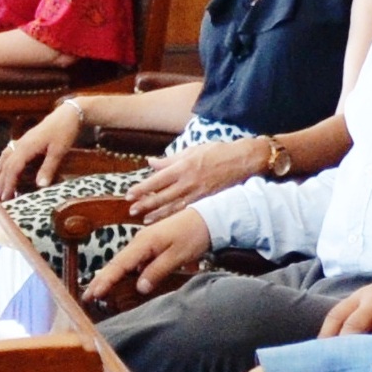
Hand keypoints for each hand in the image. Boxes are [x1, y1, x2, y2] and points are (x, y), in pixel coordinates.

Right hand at [0, 105, 84, 199]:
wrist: (68, 114)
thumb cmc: (64, 131)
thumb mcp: (59, 150)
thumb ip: (48, 168)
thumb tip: (40, 186)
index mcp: (27, 147)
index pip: (13, 168)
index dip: (8, 183)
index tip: (6, 197)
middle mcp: (21, 144)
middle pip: (6, 165)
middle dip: (1, 181)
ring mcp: (22, 141)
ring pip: (5, 157)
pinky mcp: (26, 140)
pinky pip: (9, 152)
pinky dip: (3, 161)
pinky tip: (2, 166)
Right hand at [86, 209, 211, 302]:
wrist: (208, 218)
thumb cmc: (193, 235)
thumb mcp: (177, 255)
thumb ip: (157, 271)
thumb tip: (140, 287)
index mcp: (143, 243)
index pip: (119, 265)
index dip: (105, 280)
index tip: (94, 293)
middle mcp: (139, 242)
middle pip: (116, 263)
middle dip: (101, 280)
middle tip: (88, 296)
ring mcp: (144, 243)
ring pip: (123, 262)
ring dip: (110, 277)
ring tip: (98, 291)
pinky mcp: (151, 245)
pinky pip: (133, 261)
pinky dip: (124, 272)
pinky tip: (120, 281)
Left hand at [126, 138, 269, 220]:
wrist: (243, 161)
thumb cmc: (216, 152)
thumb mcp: (191, 150)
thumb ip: (169, 160)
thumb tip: (151, 162)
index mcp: (182, 167)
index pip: (156, 181)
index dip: (141, 189)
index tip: (129, 195)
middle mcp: (188, 182)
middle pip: (161, 197)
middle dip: (145, 205)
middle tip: (131, 211)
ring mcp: (198, 194)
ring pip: (173, 207)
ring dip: (157, 214)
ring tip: (144, 219)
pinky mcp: (207, 201)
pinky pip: (187, 211)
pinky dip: (174, 217)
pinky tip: (165, 221)